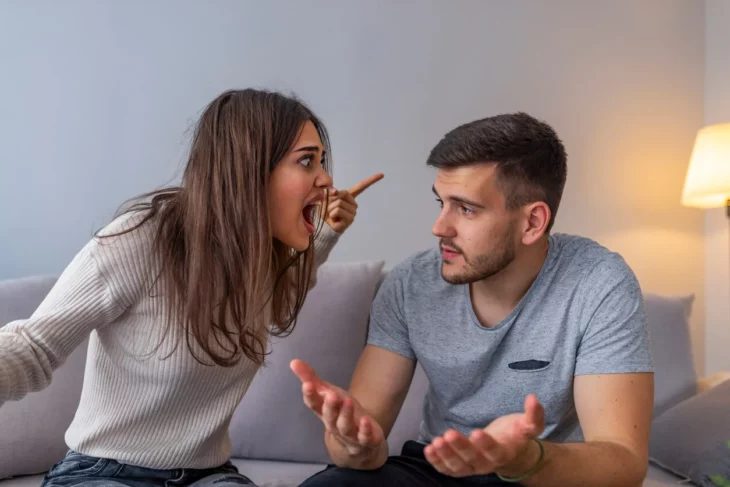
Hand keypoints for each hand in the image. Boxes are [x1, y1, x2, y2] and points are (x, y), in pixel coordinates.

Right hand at [290, 359, 385, 455]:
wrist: (356, 440)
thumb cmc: (339, 412)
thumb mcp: (326, 393)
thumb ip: (311, 378)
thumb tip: (294, 361)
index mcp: (323, 411)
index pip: (313, 404)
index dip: (310, 395)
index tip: (307, 385)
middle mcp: (334, 423)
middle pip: (329, 416)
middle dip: (329, 406)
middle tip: (331, 395)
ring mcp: (349, 433)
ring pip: (345, 426)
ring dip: (346, 415)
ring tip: (347, 402)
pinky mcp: (365, 439)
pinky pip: (364, 437)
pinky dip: (365, 431)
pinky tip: (366, 421)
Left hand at [322, 173, 383, 232]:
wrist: (322, 226)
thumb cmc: (325, 212)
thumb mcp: (326, 198)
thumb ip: (331, 192)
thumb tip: (335, 191)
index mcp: (349, 197)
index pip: (361, 187)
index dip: (371, 180)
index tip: (382, 175)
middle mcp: (354, 205)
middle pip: (343, 193)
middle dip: (332, 199)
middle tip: (330, 208)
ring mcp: (353, 213)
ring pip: (339, 203)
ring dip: (330, 208)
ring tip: (331, 215)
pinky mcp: (350, 220)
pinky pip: (338, 210)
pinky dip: (331, 214)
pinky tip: (333, 219)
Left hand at [424, 394, 544, 477]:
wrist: (510, 452)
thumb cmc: (515, 435)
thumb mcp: (528, 425)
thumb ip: (533, 415)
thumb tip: (533, 398)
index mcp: (503, 453)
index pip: (494, 451)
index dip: (486, 444)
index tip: (476, 432)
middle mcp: (487, 463)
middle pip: (472, 459)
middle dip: (460, 447)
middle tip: (449, 434)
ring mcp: (472, 467)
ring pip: (458, 466)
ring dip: (445, 455)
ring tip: (436, 442)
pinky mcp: (461, 467)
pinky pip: (448, 469)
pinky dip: (437, 462)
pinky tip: (428, 450)